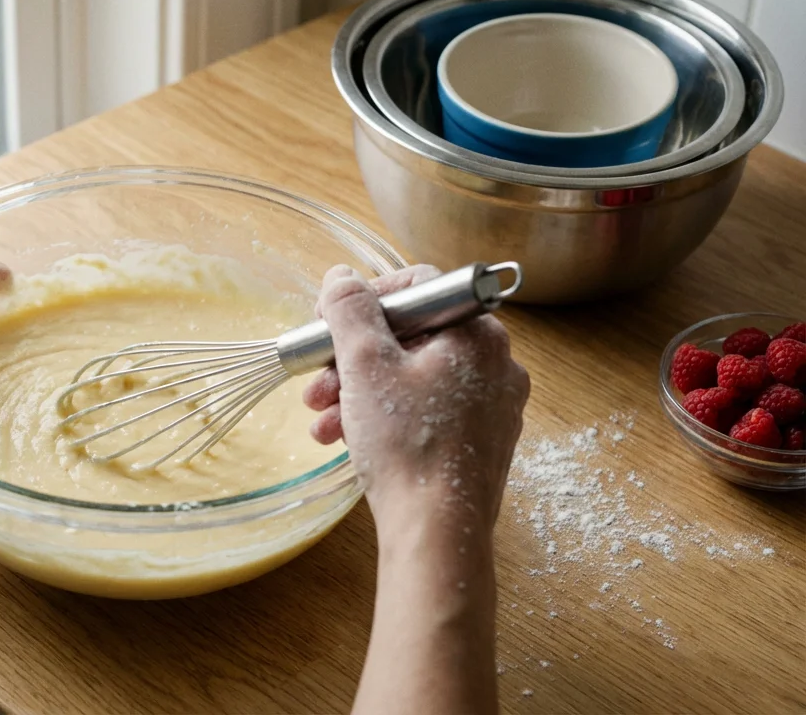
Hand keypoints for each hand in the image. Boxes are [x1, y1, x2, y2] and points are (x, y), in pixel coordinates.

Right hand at [307, 264, 527, 714]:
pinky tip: (343, 438)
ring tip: (319, 417)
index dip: (364, 299)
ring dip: (359, 390)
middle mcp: (495, 363)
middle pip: (411, 336)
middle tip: (315, 378)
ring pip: (413, 377)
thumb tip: (341, 277)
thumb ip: (349, 310)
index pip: (418, 287)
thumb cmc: (407, 444)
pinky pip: (426, 411)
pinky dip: (385, 416)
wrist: (438, 532)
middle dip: (352, 356)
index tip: (326, 323)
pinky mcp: (480, 441)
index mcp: (477, 331)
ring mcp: (492, 405)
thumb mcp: (365, 365)